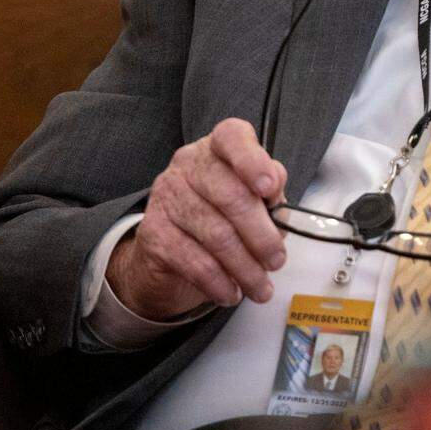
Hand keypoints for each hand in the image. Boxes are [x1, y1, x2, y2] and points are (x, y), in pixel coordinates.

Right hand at [106, 118, 287, 320]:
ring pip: (216, 234)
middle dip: (261, 236)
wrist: (170, 253)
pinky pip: (194, 261)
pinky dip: (219, 282)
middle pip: (231, 195)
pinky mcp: (153, 233)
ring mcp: (167, 196)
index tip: (270, 187)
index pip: (232, 138)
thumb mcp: (253, 200)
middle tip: (277, 260)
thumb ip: (270, 194)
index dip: (253, 161)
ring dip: (245, 268)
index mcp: (218, 148)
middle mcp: (189, 165)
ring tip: (261, 287)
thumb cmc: (222, 217)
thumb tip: (277, 196)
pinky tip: (232, 292)